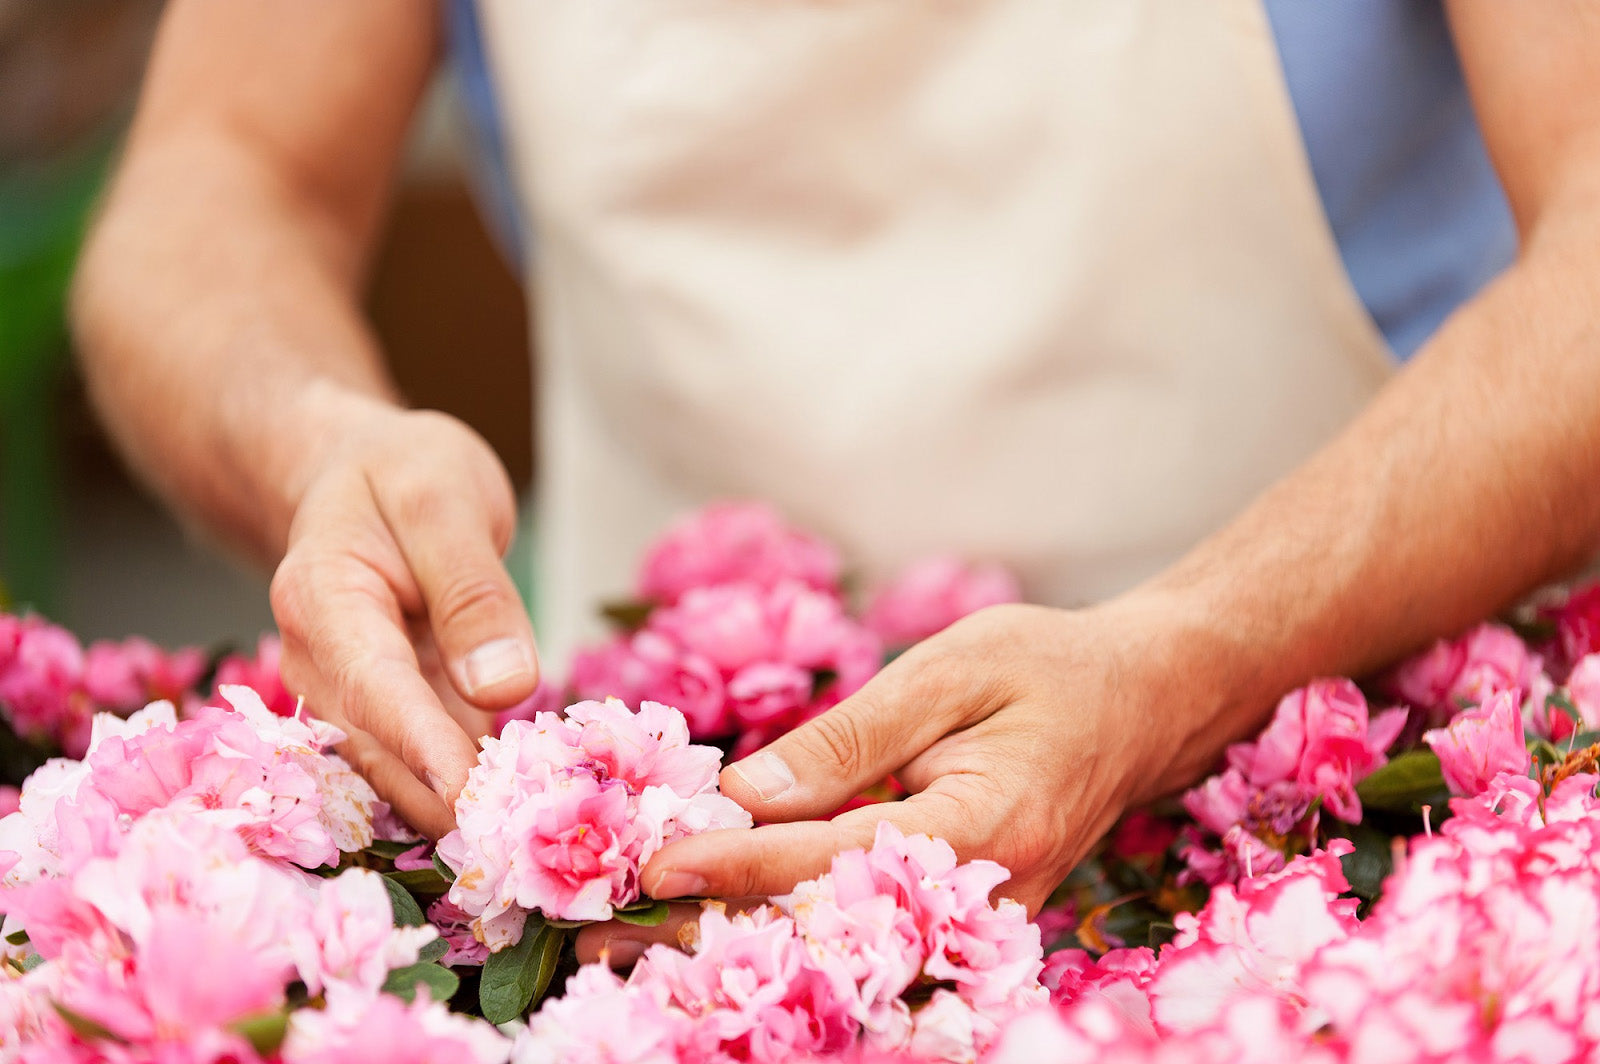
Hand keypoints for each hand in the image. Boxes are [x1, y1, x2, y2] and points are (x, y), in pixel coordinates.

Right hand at [268, 393, 538, 836]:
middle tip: (523, 844)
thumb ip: (472, 592)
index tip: (471, 797)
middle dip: (445, 798)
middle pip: (378, 748)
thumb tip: (504, 687)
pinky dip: (466, 786)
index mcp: (321, 597)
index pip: (373, 686)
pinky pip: (420, 762)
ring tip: (530, 842)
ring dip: (457, 807)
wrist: (356, 475)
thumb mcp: (447, 500)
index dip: (423, 748)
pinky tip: (522, 812)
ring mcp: (346, 695)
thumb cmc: (400, 474)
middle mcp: (318, 661)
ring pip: (397, 771)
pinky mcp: (383, 713)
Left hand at [627, 601, 1191, 928]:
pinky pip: (861, 940)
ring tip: (622, 939)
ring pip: (834, 951)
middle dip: (705, 931)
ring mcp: (972, 926)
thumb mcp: (949, 671)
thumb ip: (848, 738)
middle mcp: (976, 903)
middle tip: (596, 926)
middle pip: (820, 931)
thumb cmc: (1052, 668)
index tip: (650, 862)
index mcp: (979, 831)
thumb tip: (743, 796)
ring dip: (729, 944)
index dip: (735, 865)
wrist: (1147, 702)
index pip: (829, 861)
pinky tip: (707, 926)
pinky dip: (779, 933)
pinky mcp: (959, 922)